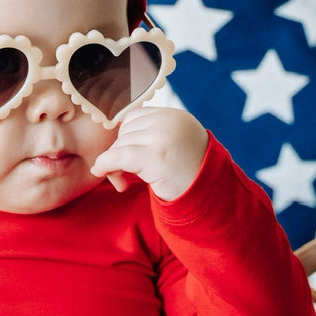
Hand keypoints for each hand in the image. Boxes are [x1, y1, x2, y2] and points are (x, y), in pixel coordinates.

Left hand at [90, 108, 209, 201]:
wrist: (211, 199)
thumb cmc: (190, 177)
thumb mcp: (175, 146)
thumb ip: (152, 136)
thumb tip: (113, 140)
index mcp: (175, 116)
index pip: (134, 118)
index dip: (125, 139)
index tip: (126, 160)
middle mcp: (169, 121)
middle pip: (125, 131)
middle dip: (118, 153)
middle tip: (123, 177)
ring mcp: (162, 136)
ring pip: (120, 145)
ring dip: (114, 165)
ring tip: (126, 183)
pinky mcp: (154, 155)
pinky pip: (117, 156)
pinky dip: (105, 165)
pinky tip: (104, 175)